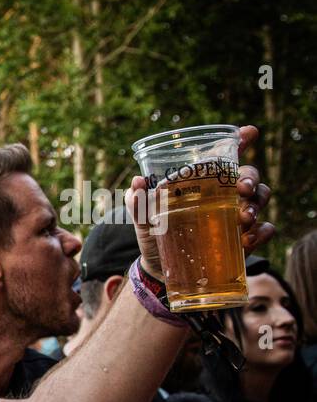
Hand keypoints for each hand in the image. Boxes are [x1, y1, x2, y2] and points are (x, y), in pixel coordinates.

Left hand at [126, 125, 273, 281]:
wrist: (160, 269)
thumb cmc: (154, 233)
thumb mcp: (142, 217)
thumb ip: (138, 200)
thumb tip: (137, 182)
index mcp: (202, 181)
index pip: (225, 155)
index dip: (241, 140)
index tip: (250, 132)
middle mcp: (225, 193)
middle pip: (249, 175)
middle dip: (250, 178)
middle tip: (242, 189)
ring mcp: (237, 214)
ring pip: (261, 198)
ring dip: (257, 205)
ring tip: (244, 218)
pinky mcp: (244, 238)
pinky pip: (265, 229)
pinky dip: (262, 232)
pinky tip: (248, 240)